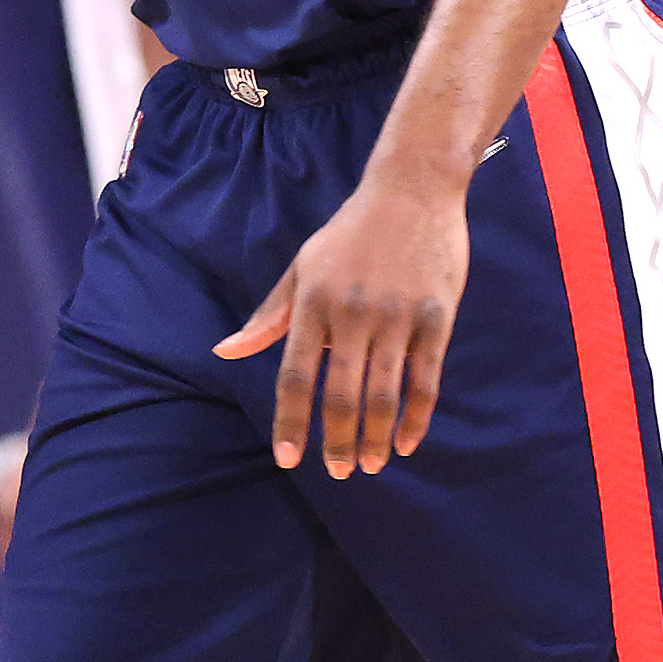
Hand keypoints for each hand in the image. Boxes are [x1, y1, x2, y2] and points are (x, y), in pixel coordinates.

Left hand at [220, 168, 467, 475]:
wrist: (412, 189)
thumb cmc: (350, 232)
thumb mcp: (302, 267)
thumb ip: (268, 316)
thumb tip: (226, 351)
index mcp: (313, 303)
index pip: (296, 376)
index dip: (291, 422)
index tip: (287, 459)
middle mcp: (353, 313)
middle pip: (342, 396)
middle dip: (338, 443)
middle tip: (339, 472)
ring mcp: (398, 316)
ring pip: (385, 395)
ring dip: (376, 439)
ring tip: (370, 465)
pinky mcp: (436, 317)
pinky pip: (426, 380)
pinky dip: (417, 418)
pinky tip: (406, 442)